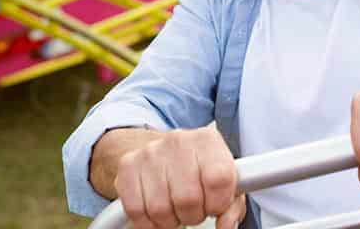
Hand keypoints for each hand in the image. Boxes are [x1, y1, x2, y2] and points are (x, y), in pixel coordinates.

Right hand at [114, 126, 244, 228]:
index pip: (219, 179)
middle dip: (193, 215)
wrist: (161, 152)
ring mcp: (150, 152)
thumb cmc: (197, 169)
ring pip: (160, 208)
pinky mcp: (127, 166)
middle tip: (194, 209)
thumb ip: (231, 205)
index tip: (215, 206)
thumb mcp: (223, 180)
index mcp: (207, 140)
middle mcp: (179, 141)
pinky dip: (149, 222)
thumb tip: (226, 225)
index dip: (218, 203)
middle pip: (188, 198)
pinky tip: (157, 212)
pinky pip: (136, 210)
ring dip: (170, 219)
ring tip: (176, 208)